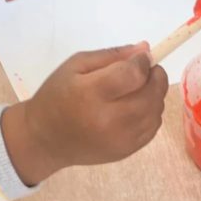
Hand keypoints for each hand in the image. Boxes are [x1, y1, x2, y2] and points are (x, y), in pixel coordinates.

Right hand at [1, 45, 167, 186]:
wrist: (45, 139)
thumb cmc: (56, 96)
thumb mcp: (75, 66)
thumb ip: (111, 55)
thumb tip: (144, 49)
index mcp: (91, 93)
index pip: (133, 74)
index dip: (143, 61)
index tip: (142, 56)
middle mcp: (109, 119)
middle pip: (151, 94)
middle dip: (156, 76)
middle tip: (147, 69)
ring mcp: (121, 139)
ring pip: (156, 111)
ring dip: (155, 95)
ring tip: (140, 88)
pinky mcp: (127, 151)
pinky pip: (152, 128)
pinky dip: (151, 113)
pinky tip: (137, 106)